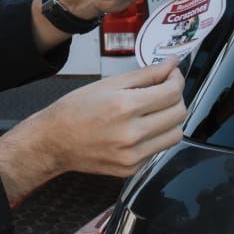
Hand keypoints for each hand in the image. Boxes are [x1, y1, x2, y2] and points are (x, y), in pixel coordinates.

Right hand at [0, 61, 186, 203]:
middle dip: (176, 97)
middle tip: (164, 90)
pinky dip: (156, 137)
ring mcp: (132, 155)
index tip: (172, 74)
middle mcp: (132, 134)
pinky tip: (139, 129)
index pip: (172, 92)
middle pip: (179, 114)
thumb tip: (171, 64)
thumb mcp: (109, 83)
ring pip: (175, 135)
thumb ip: (146, 74)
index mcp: (125, 107)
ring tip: (154, 111)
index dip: (176, 79)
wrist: (54, 141)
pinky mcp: (131, 169)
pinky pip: (158, 150)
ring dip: (170, 119)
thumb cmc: (75, 110)